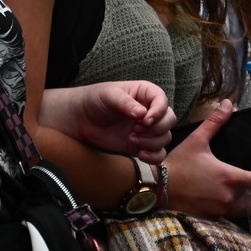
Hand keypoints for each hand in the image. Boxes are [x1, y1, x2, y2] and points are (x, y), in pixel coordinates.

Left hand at [40, 81, 176, 162]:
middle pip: (170, 120)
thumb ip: (125, 103)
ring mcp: (147, 129)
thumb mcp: (108, 95)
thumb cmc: (95, 100)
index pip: (163, 101)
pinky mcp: (142, 145)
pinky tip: (140, 154)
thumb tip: (142, 114)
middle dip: (155, 128)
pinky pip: (159, 153)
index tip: (145, 120)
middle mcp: (150, 111)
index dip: (158, 112)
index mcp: (146, 94)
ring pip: (166, 138)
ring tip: (131, 139)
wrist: (81, 120)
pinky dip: (154, 156)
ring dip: (151, 142)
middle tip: (134, 130)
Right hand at [165, 100, 250, 218]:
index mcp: (229, 178)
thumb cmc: (178, 164)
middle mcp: (229, 197)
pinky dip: (246, 209)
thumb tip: (228, 103)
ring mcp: (221, 209)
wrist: (157, 188)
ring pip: (250, 208)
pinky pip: (235, 213)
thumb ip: (216, 122)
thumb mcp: (198, 140)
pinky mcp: (213, 217)